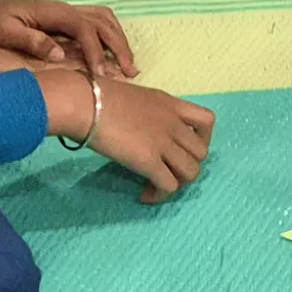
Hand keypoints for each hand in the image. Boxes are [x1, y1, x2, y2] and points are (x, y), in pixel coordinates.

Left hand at [0, 0, 135, 76]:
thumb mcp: (4, 32)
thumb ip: (31, 41)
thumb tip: (60, 55)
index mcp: (54, 13)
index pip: (84, 28)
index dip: (95, 50)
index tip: (102, 74)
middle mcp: (67, 9)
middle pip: (103, 22)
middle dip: (118, 46)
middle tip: (130, 72)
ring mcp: (69, 13)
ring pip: (105, 21)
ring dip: (120, 41)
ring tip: (129, 66)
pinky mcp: (68, 20)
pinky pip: (99, 24)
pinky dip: (112, 37)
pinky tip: (115, 55)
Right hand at [42, 69, 214, 200]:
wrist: (84, 102)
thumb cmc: (96, 95)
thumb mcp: (133, 97)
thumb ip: (145, 112)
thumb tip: (138, 128)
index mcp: (170, 104)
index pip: (207, 121)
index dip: (201, 139)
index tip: (181, 148)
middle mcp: (173, 123)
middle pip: (201, 153)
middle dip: (187, 166)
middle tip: (166, 171)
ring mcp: (164, 143)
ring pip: (192, 172)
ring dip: (178, 183)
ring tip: (156, 186)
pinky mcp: (149, 161)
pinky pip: (169, 186)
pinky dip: (160, 195)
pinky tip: (144, 196)